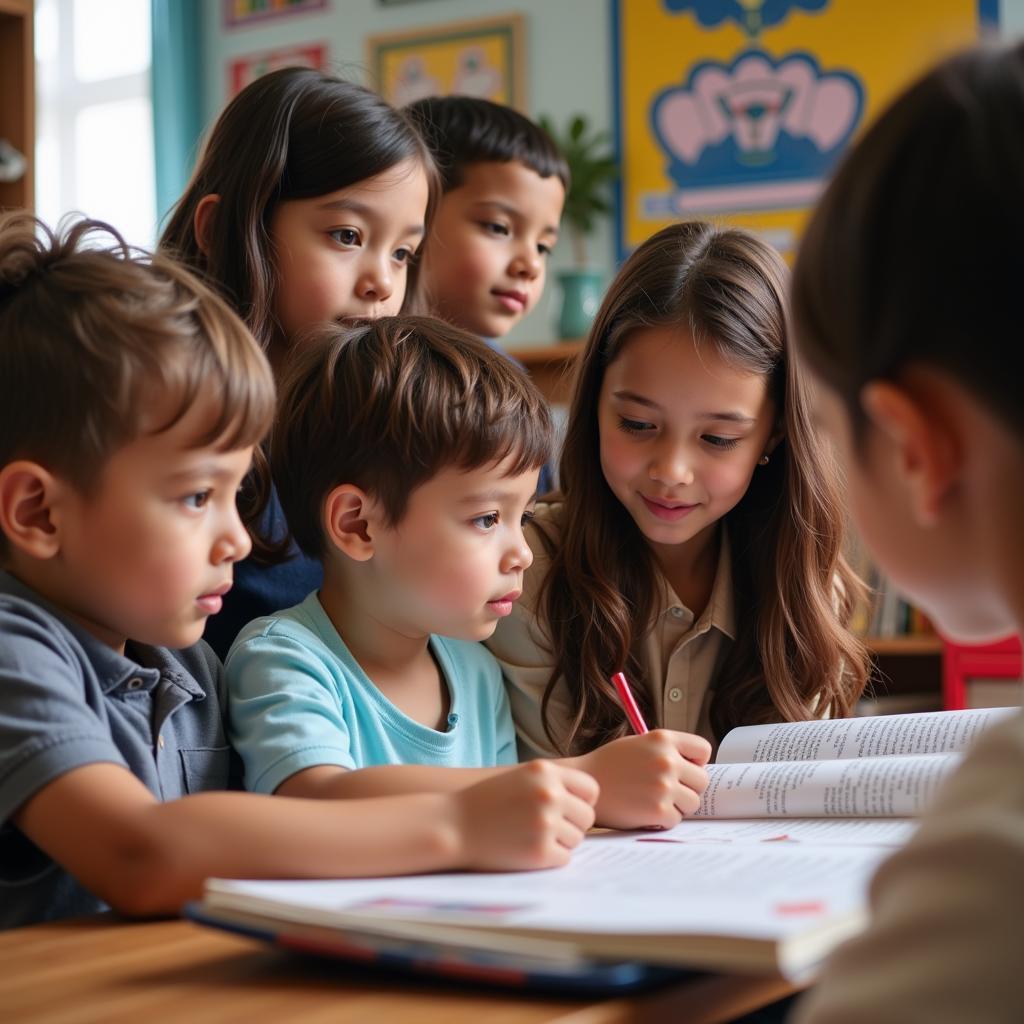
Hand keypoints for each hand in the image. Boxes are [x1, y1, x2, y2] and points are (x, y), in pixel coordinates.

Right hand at [450, 760, 597, 870]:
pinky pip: (564, 858)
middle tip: (547, 828)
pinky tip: (527, 849)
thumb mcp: (521, 777)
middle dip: (572, 825)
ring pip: (576, 839)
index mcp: (546, 772)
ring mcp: (546, 823)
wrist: (454, 824)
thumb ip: (554, 783)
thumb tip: (591, 801)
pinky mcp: (540, 852)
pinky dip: (550, 858)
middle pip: (587, 817)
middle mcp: (549, 794)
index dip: (582, 802)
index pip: (591, 790)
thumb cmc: (488, 802)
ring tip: (531, 836)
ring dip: (560, 842)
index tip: (567, 810)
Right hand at [573, 730, 710, 829]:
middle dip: (688, 787)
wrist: (583, 783)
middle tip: (666, 790)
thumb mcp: (639, 744)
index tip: (684, 769)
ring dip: (677, 805)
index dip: (695, 762)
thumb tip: (698, 768)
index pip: (703, 749)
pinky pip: (677, 819)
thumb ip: (667, 751)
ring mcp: (664, 786)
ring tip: (653, 800)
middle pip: (702, 780)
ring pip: (693, 803)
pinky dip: (663, 819)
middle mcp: (666, 760)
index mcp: (663, 738)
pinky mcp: (658, 810)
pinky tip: (644, 811)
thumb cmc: (610, 765)